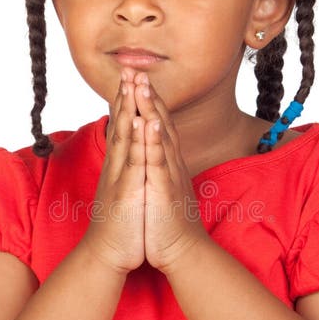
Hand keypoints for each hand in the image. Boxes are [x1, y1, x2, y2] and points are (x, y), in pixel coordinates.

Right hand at [81, 73, 145, 273]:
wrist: (106, 255)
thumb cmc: (119, 225)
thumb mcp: (122, 191)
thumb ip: (124, 171)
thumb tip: (127, 156)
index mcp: (120, 166)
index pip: (123, 127)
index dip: (126, 102)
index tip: (131, 77)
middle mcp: (117, 167)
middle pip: (121, 125)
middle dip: (125, 96)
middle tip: (129, 67)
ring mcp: (121, 178)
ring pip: (125, 138)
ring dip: (129, 109)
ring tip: (132, 84)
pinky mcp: (126, 192)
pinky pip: (133, 163)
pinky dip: (137, 141)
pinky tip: (140, 122)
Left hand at [130, 70, 208, 273]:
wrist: (183, 251)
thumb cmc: (168, 221)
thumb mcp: (160, 187)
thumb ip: (158, 166)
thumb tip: (152, 151)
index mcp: (165, 162)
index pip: (156, 124)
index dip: (147, 100)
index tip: (135, 77)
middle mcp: (169, 163)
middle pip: (159, 122)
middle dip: (148, 94)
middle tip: (136, 68)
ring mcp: (167, 174)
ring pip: (159, 136)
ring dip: (151, 109)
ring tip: (142, 84)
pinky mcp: (164, 190)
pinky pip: (158, 163)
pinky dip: (154, 142)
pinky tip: (149, 123)